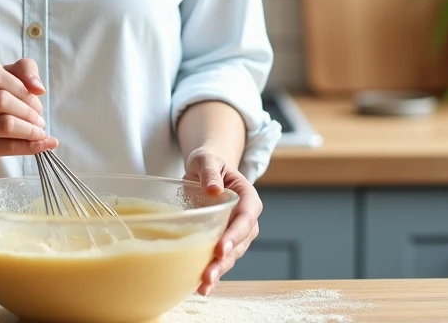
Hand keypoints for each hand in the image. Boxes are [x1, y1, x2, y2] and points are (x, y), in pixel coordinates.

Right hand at [0, 58, 57, 171]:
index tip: (37, 97)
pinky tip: (44, 144)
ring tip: (40, 131)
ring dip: (31, 129)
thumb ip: (25, 71)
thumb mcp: (10, 78)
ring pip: (5, 125)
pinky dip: (31, 146)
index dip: (21, 86)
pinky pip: (7, 147)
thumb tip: (38, 88)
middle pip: (1, 100)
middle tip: (40, 119)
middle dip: (28, 110)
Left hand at [184, 148, 261, 296]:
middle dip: (225, 260)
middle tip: (209, 274)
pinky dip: (212, 274)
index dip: (235, 234)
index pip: (246, 218)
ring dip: (219, 272)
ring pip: (231, 256)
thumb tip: (213, 189)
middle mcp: (246, 219)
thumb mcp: (207, 160)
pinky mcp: (223, 242)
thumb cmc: (208, 164)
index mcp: (248, 197)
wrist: (205, 173)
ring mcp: (236, 234)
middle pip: (240, 243)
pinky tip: (200, 288)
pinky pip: (220, 260)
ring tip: (203, 286)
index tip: (221, 247)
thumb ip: (210, 171)